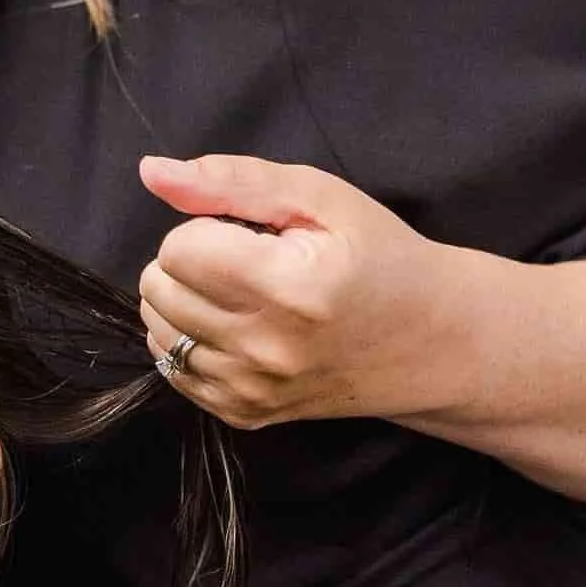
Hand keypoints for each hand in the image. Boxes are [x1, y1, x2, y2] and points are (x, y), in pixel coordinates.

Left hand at [137, 152, 465, 431]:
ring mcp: (254, 390)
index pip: (179, 248)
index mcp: (289, 287)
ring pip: (159, 332)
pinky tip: (238, 328)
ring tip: (243, 294)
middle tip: (247, 262)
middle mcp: (266, 348)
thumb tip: (152, 171)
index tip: (253, 234)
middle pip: (159, 289)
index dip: (208, 227)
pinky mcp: (246, 415)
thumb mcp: (320, 197)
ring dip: (185, 302)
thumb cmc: (380, 257)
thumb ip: (232, 181)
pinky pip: (173, 371)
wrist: (432, 341)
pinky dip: (192, 341)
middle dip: (191, 262)